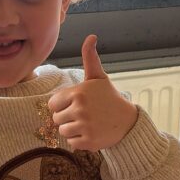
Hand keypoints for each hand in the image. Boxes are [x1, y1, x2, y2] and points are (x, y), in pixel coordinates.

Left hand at [47, 34, 137, 150]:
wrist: (127, 121)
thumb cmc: (109, 98)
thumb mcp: (98, 77)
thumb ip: (90, 58)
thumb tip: (91, 36)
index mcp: (78, 93)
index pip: (52, 104)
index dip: (62, 105)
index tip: (75, 104)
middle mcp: (80, 109)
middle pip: (56, 119)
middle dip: (67, 118)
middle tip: (84, 115)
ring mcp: (85, 126)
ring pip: (63, 132)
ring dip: (72, 130)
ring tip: (87, 123)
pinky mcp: (89, 142)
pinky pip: (72, 143)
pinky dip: (79, 141)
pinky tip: (91, 132)